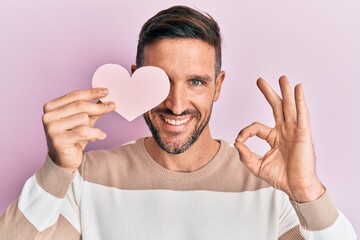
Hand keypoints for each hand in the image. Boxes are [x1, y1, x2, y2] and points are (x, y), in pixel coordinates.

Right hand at [42, 88, 115, 171]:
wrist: (64, 161)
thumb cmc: (73, 138)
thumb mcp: (85, 121)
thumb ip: (93, 110)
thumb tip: (106, 100)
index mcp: (51, 107)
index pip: (74, 96)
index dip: (91, 92)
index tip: (106, 91)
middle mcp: (48, 116)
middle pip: (80, 105)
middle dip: (98, 106)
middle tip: (113, 106)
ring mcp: (51, 128)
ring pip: (83, 118)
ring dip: (92, 126)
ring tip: (92, 133)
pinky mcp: (58, 140)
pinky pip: (83, 132)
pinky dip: (95, 134)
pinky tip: (100, 136)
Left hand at [235, 76, 324, 202]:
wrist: (296, 187)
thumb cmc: (280, 177)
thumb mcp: (257, 166)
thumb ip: (245, 155)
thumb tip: (237, 143)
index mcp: (273, 137)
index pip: (256, 127)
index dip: (245, 131)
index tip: (239, 140)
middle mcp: (284, 131)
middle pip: (276, 107)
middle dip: (268, 93)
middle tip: (260, 80)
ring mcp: (294, 131)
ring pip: (289, 107)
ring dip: (285, 91)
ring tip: (282, 78)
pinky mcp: (304, 133)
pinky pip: (302, 114)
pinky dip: (300, 100)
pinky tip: (298, 88)